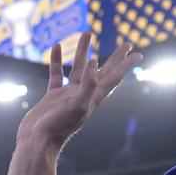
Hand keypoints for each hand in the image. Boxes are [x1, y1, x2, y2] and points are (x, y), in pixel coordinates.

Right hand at [16, 31, 141, 149]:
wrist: (38, 142)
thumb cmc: (58, 127)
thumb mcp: (77, 106)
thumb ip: (88, 85)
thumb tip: (95, 63)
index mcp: (94, 98)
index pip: (114, 78)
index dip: (126, 65)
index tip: (137, 53)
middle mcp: (84, 95)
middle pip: (103, 72)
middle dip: (115, 58)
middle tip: (126, 44)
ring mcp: (69, 95)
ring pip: (79, 68)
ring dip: (84, 51)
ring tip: (87, 33)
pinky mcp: (53, 96)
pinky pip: (57, 74)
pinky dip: (57, 60)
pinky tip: (56, 47)